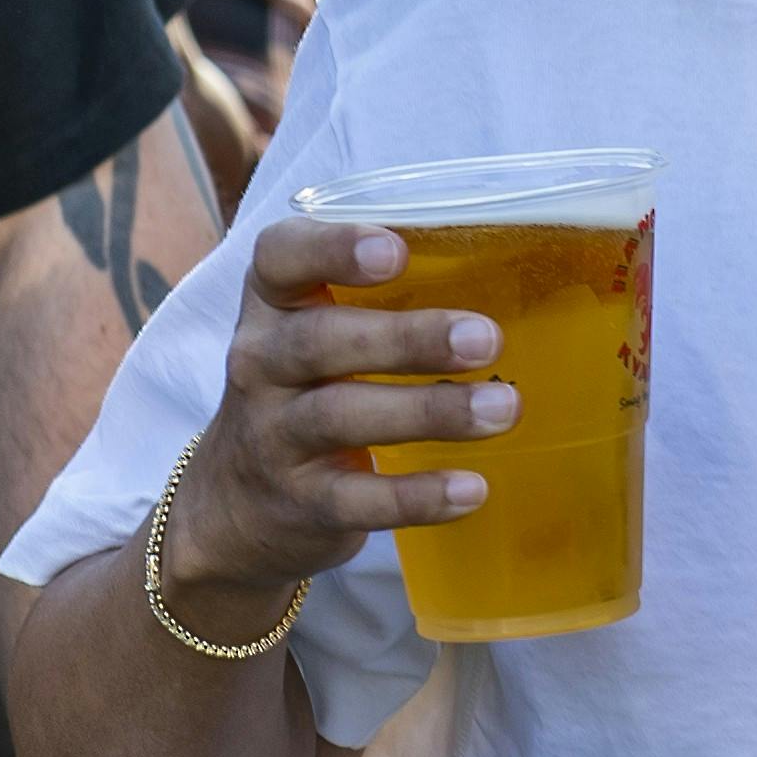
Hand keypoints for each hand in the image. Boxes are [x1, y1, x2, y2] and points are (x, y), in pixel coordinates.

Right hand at [161, 218, 514, 628]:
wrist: (234, 508)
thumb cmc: (306, 392)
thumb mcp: (319, 334)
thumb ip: (388, 299)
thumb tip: (521, 266)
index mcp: (274, 306)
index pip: (279, 257)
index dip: (332, 248)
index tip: (395, 252)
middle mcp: (262, 364)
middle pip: (321, 341)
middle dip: (407, 338)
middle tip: (486, 338)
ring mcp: (275, 438)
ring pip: (341, 417)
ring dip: (429, 412)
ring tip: (504, 407)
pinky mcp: (301, 504)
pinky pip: (357, 499)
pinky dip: (416, 496)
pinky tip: (472, 489)